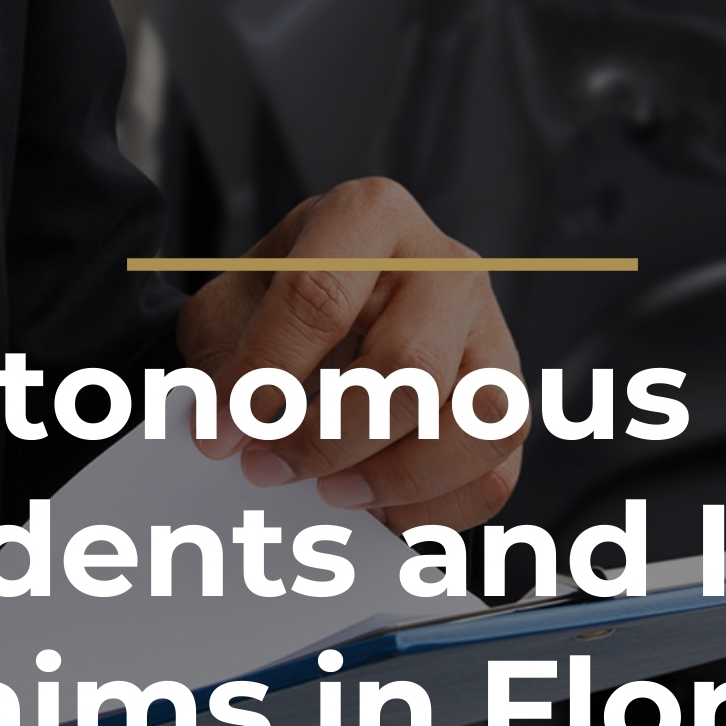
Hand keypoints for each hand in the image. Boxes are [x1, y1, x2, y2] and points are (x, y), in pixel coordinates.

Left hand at [177, 178, 524, 531]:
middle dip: (326, 437)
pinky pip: (496, 471)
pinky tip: (378, 509)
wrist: (325, 305)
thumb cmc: (283, 302)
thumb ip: (223, 361)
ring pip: (478, 419)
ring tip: (330, 492)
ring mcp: (490, 330)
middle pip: (410, 365)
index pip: (321, 296)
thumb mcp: (234, 306)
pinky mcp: (507, 396)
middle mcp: (446, 266)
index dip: (264, 375)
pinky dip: (437, 508)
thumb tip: (226, 434)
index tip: (219, 431)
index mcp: (371, 216)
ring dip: (395, 475)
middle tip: (266, 468)